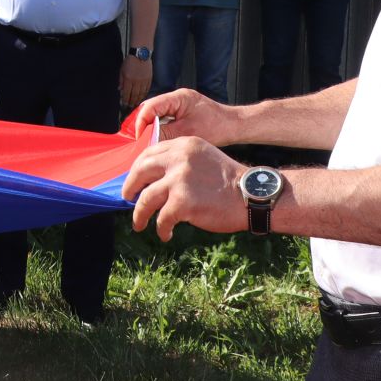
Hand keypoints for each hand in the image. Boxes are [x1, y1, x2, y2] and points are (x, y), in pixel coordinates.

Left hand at [120, 56, 151, 108]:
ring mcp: (143, 81)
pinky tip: (142, 96)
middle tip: (130, 106)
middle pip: (134, 95)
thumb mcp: (122, 70)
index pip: (126, 93)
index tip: (124, 104)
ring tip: (136, 103)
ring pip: (141, 93)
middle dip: (132, 102)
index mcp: (128, 79)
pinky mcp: (149, 79)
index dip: (125, 100)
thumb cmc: (130, 61)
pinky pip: (147, 89)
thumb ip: (121, 81)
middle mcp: (136, 82)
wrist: (140, 54)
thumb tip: (120, 90)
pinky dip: (144, 94)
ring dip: (138, 99)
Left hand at [124, 136, 246, 239]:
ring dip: (139, 214)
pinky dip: (161, 229)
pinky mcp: (182, 202)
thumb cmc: (227, 182)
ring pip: (146, 199)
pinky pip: (162, 219)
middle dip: (130, 187)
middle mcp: (179, 159)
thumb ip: (179, 162)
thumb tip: (150, 179)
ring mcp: (179, 180)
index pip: (149, 153)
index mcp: (183, 146)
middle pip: (140, 172)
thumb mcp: (202, 158)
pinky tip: (166, 234)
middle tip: (128, 198)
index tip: (134, 181)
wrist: (252, 196)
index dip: (137, 169)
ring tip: (139, 224)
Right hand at [130, 87, 239, 145]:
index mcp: (178, 97)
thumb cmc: (217, 126)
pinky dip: (160, 130)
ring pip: (156, 115)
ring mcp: (179, 105)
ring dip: (151, 128)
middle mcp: (177, 98)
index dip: (141, 122)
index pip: (150, 106)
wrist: (234, 127)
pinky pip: (165, 120)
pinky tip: (159, 141)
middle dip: (143, 125)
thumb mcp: (188, 132)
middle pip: (151, 109)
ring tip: (148, 142)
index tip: (139, 137)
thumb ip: (166, 134)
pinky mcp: (182, 113)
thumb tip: (147, 141)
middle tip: (140, 141)